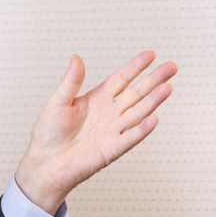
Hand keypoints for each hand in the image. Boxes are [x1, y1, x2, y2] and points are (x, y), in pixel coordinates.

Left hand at [15, 50, 177, 214]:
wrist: (46, 162)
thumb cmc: (49, 133)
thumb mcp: (58, 102)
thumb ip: (71, 81)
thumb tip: (76, 58)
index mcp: (96, 99)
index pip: (121, 79)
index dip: (135, 67)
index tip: (150, 55)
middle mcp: (109, 113)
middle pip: (136, 93)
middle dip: (153, 80)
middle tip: (171, 67)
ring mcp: (113, 130)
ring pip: (138, 112)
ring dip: (153, 101)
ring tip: (168, 87)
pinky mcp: (112, 149)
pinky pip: (130, 137)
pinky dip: (142, 129)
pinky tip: (154, 119)